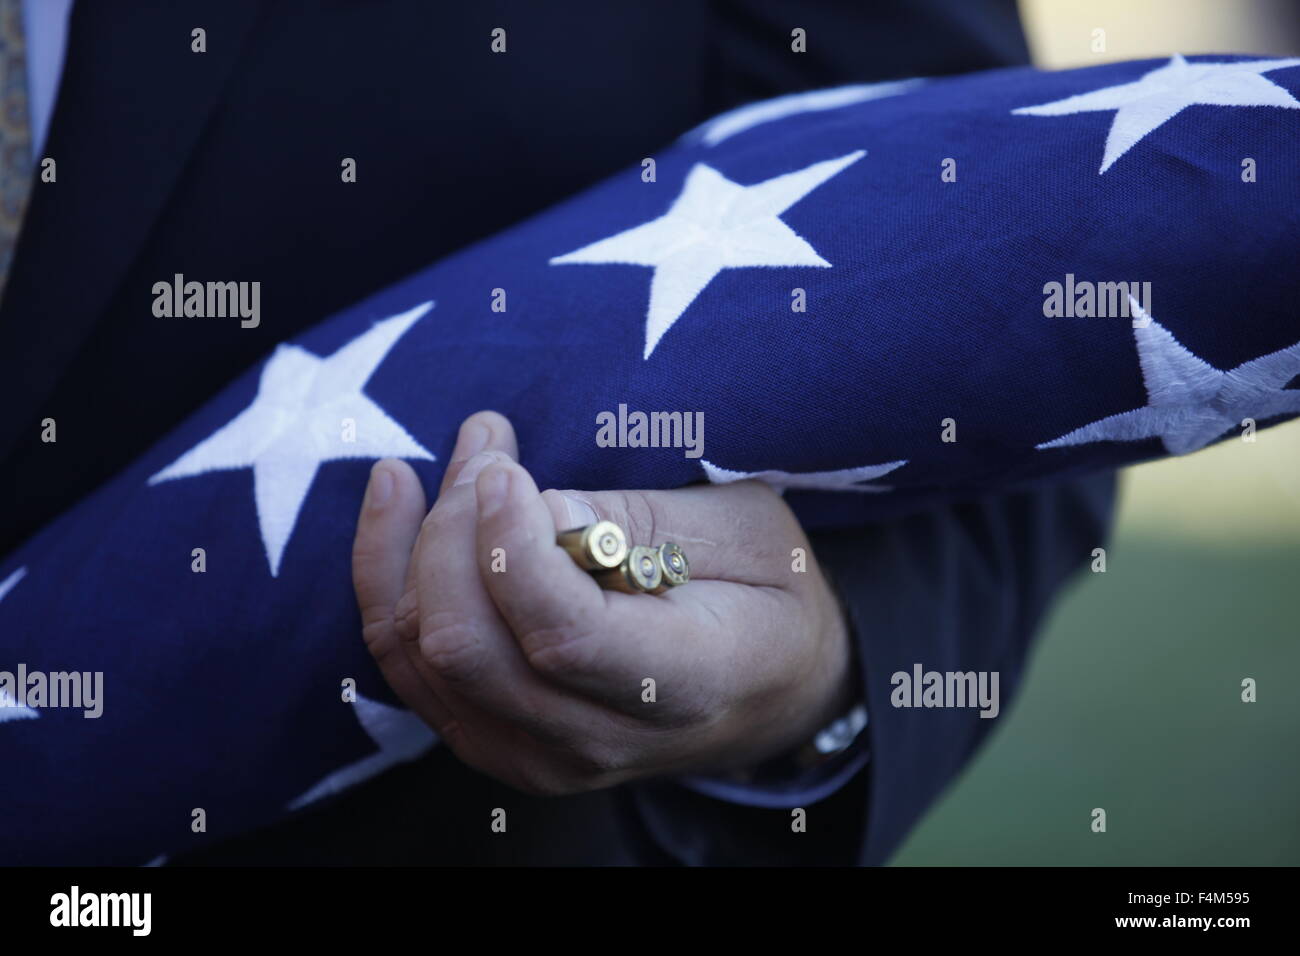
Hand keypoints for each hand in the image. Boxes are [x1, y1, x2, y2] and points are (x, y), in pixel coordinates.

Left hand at [351, 411, 852, 794]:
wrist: (771, 690)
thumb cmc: (766, 593)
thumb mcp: (742, 530)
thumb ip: (632, 520)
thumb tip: (522, 503)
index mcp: (680, 688)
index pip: (562, 637)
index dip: (511, 546)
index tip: (503, 466)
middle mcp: (594, 742)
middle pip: (467, 646)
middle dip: (454, 528)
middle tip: (489, 447)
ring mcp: (533, 755)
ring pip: (417, 653)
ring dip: (414, 540)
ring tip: (457, 458)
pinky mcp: (490, 740)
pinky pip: (404, 663)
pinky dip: (388, 575)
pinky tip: (398, 499)